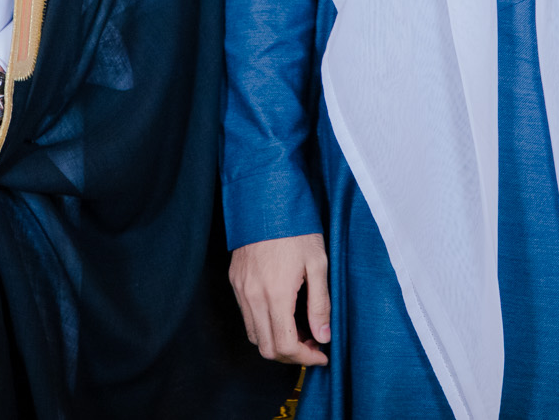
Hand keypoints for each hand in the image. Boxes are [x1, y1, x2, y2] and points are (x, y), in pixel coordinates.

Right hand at [229, 233, 329, 365]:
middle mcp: (253, 297)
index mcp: (276, 294)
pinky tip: (282, 313)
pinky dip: (264, 325)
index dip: (305, 358)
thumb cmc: (296, 229)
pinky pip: (247, 316)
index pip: (286, 346)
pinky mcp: (235, 281)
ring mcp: (241, 289)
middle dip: (291, 356)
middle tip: (313, 344)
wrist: (266, 200)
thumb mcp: (318, 264)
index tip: (322, 355)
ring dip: (276, 341)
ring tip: (300, 329)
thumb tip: (323, 337)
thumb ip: (320, 304)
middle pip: (267, 349)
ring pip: (254, 335)